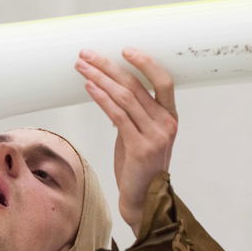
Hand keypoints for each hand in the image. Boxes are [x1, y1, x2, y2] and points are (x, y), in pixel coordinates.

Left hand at [74, 48, 177, 235]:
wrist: (143, 200)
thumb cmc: (139, 169)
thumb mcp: (139, 136)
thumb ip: (131, 115)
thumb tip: (112, 92)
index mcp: (170, 118)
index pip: (163, 81)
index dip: (145, 62)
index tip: (124, 49)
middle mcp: (166, 124)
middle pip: (136, 85)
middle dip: (109, 66)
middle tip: (88, 55)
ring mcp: (155, 136)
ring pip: (124, 97)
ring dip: (99, 78)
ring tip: (82, 67)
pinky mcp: (139, 147)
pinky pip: (118, 115)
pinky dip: (102, 98)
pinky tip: (90, 87)